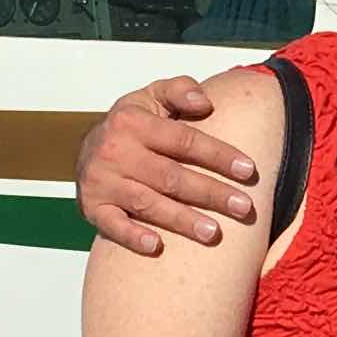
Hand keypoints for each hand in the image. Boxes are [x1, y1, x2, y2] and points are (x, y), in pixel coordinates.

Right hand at [77, 77, 253, 251]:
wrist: (87, 149)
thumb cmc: (132, 125)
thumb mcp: (153, 96)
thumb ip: (180, 90)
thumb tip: (204, 102)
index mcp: (133, 122)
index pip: (184, 140)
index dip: (218, 155)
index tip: (248, 171)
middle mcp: (115, 151)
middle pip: (171, 177)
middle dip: (210, 193)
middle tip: (243, 207)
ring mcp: (102, 181)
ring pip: (147, 203)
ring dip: (182, 220)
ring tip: (214, 232)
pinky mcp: (92, 207)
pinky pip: (112, 225)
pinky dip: (132, 236)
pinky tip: (156, 246)